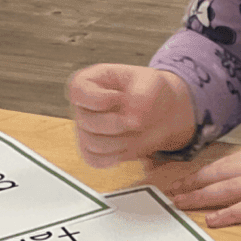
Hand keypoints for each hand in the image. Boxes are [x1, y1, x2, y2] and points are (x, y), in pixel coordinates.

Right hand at [66, 64, 195, 167]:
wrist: (162, 110)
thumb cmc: (151, 89)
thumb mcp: (151, 80)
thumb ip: (141, 93)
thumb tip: (131, 118)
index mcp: (92, 80)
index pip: (77, 90)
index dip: (97, 98)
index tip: (120, 97)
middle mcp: (84, 105)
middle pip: (86, 121)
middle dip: (116, 124)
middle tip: (138, 121)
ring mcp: (86, 128)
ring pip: (91, 143)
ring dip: (119, 142)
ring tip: (137, 131)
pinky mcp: (94, 148)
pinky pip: (94, 160)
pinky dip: (115, 157)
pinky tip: (130, 147)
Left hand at [162, 135, 240, 226]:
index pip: (235, 160)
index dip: (211, 167)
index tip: (194, 172)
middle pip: (223, 171)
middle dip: (196, 180)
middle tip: (174, 187)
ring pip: (228, 187)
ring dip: (201, 195)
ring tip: (179, 202)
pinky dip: (228, 213)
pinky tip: (212, 220)